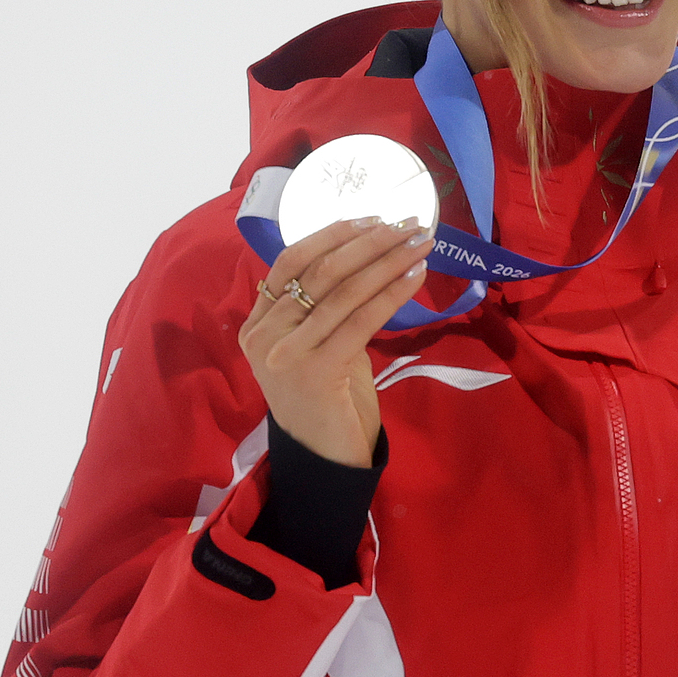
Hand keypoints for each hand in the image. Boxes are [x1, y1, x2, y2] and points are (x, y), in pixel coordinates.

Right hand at [239, 218, 430, 467]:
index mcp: (256, 324)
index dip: (332, 234)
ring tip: (420, 244)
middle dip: (371, 242)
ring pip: (344, 291)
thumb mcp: (315, 343)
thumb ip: (323, 305)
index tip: (373, 218)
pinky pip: (360, 319)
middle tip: (409, 224)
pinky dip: (392, 293)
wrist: (323, 458)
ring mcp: (286, 354)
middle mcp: (264, 336)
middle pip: (321, 271)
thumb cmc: (326, 398)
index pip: (290, 261)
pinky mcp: (315, 372)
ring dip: (388, 261)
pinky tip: (416, 277)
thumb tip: (367, 253)